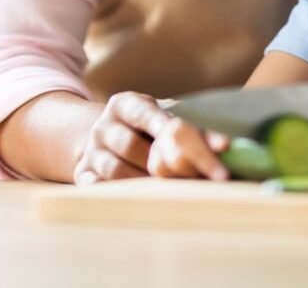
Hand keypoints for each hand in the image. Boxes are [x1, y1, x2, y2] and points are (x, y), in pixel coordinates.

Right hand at [72, 92, 228, 184]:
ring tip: (175, 195)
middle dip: (162, 165)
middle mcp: (104, 125)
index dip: (172, 130)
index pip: (147, 114)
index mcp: (125, 104)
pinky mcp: (82, 173)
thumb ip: (188, 125)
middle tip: (195, 181)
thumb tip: (225, 146)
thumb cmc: (146, 128)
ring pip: (116, 172)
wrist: (105, 137)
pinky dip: (117, 196)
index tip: (205, 146)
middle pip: (131, 146)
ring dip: (144, 184)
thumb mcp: (162, 117)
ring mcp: (90, 150)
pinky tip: (141, 202)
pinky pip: (96, 188)